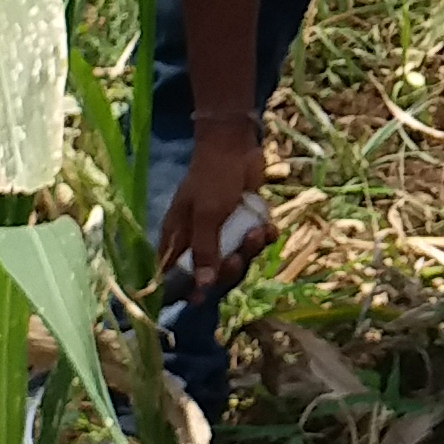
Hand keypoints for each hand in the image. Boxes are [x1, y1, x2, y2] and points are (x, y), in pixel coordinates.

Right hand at [159, 127, 268, 291]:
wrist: (236, 144)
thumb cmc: (213, 177)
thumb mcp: (206, 214)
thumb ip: (204, 249)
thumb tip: (203, 286)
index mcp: (178, 237)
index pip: (175, 274)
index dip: (187, 289)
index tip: (201, 300)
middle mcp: (198, 238)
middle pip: (212, 272)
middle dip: (229, 268)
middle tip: (237, 257)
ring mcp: (223, 231)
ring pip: (237, 258)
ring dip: (250, 250)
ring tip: (257, 232)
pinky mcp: (243, 223)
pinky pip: (254, 242)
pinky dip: (263, 236)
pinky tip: (269, 227)